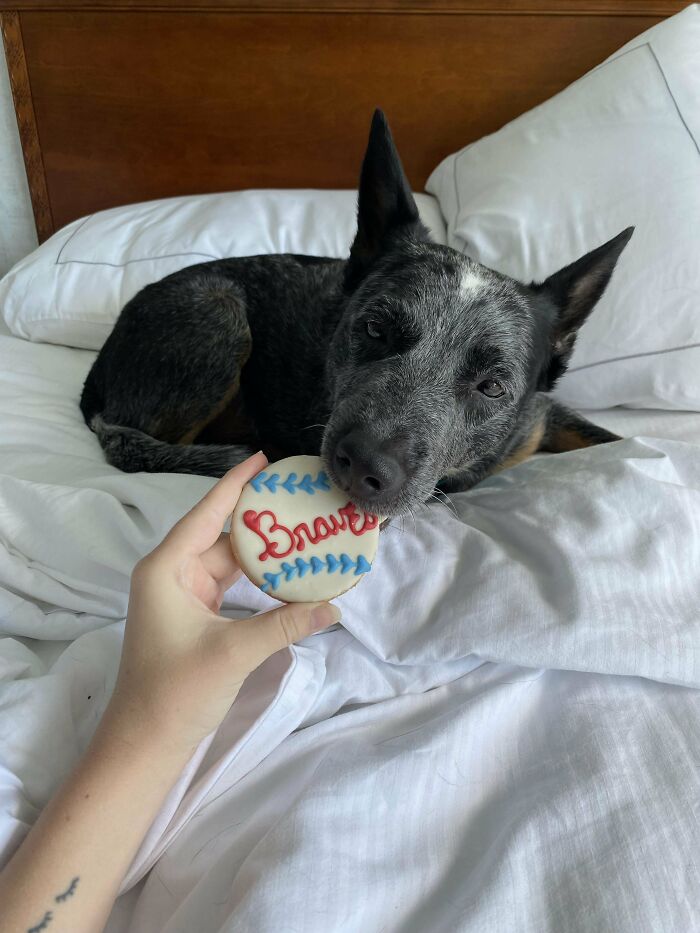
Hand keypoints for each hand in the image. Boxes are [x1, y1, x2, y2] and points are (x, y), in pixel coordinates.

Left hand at [99, 452, 339, 758]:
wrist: (145, 743)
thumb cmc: (175, 692)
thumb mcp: (234, 652)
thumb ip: (285, 625)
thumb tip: (334, 606)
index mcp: (167, 569)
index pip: (207, 513)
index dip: (237, 485)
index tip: (265, 459)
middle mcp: (172, 574)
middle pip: (222, 536)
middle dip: (262, 522)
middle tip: (302, 501)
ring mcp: (182, 596)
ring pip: (229, 562)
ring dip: (263, 554)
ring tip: (304, 532)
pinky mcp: (194, 616)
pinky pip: (231, 586)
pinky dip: (257, 580)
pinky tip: (288, 573)